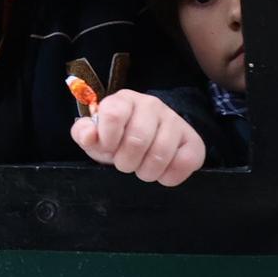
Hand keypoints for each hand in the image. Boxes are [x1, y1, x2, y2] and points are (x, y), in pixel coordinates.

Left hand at [69, 90, 205, 186]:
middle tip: (126, 164)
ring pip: (161, 153)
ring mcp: (174, 121)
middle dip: (126, 161)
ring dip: (147, 171)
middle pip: (137, 139)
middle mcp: (151, 105)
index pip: (113, 114)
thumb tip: (89, 135)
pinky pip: (186, 162)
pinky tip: (162, 172)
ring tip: (142, 168)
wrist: (145, 144)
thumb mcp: (95, 137)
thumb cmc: (116, 139)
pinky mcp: (193, 141)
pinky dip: (170, 176)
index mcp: (124, 101)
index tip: (108, 148)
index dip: (108, 139)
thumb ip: (84, 133)